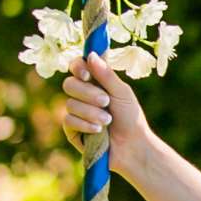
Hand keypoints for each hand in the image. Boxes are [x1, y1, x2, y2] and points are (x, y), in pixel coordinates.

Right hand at [59, 50, 150, 177]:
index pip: (76, 67)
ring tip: (108, 121)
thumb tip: (90, 54)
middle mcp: (82, 95)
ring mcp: (76, 112)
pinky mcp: (72, 130)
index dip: (78, 68)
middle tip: (106, 101)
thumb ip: (106, 74)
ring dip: (91, 112)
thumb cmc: (131, 118)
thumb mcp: (122, 93)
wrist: (132, 146)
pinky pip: (68, 120)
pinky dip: (85, 124)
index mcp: (95, 82)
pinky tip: (98, 131)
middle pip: (69, 84)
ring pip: (70, 104)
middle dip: (88, 93)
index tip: (87, 75)